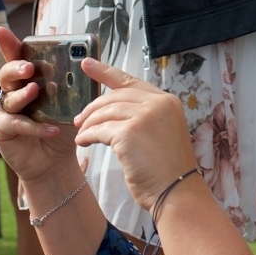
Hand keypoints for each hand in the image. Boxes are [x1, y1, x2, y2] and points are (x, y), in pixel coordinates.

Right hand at [0, 27, 83, 184]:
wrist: (56, 160)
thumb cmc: (62, 125)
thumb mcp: (72, 101)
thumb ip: (75, 83)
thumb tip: (89, 61)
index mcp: (27, 78)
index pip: (16, 56)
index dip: (7, 43)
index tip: (0, 30)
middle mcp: (12, 90)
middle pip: (7, 73)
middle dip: (16, 68)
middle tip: (29, 68)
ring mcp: (5, 110)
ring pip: (9, 98)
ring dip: (23, 95)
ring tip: (35, 91)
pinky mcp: (2, 129)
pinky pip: (16, 124)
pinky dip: (34, 127)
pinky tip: (51, 129)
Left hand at [73, 59, 198, 211]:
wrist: (176, 191)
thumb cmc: (167, 169)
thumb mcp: (161, 133)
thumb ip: (143, 117)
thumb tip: (110, 112)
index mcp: (167, 101)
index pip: (130, 81)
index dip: (105, 72)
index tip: (86, 63)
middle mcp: (157, 104)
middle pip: (114, 97)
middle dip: (93, 107)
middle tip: (79, 119)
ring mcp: (144, 116)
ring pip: (105, 112)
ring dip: (89, 124)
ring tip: (81, 134)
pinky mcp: (129, 133)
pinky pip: (99, 130)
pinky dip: (87, 136)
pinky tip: (83, 142)